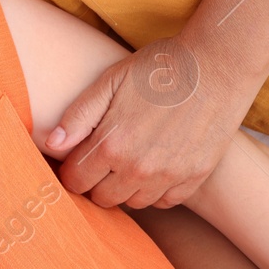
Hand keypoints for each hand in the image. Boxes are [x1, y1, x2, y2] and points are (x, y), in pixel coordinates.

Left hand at [46, 34, 258, 206]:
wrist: (216, 66)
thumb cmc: (158, 69)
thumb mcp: (109, 82)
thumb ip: (78, 116)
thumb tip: (53, 145)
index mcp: (112, 144)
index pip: (76, 181)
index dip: (70, 171)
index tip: (74, 159)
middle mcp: (139, 168)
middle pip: (103, 198)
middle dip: (94, 182)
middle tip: (98, 160)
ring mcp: (170, 175)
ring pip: (134, 203)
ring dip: (124, 188)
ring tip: (125, 161)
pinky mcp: (196, 176)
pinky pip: (165, 201)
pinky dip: (154, 190)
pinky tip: (153, 166)